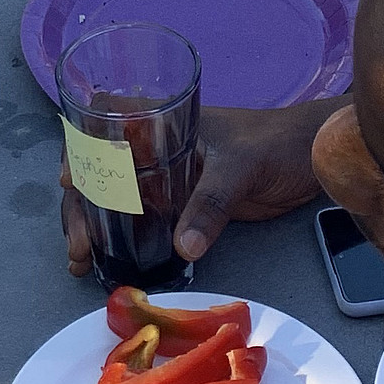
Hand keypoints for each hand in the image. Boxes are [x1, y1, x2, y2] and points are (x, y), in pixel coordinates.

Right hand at [60, 102, 324, 274]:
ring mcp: (167, 179)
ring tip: (81, 261)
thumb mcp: (241, 166)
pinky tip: (106, 264)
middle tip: (79, 244)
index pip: (104, 120)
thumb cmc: (276, 143)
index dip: (79, 146)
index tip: (71, 180)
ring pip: (115, 198)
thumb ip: (212, 202)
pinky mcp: (182, 207)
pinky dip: (120, 240)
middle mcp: (156, 148)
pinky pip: (141, 220)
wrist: (312, 160)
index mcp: (162, 120)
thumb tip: (183, 247)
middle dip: (80, 203)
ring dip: (92, 225)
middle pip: (100, 168)